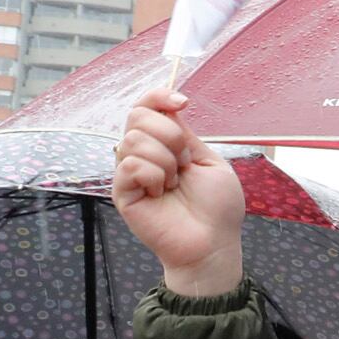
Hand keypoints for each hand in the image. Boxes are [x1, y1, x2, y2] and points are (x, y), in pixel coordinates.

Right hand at [112, 88, 245, 295]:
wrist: (213, 243)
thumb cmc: (217, 208)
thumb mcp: (209, 162)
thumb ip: (185, 134)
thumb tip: (169, 108)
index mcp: (165, 144)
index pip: (147, 106)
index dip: (158, 96)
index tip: (183, 102)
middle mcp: (143, 153)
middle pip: (137, 115)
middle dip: (170, 135)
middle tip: (184, 164)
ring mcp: (130, 172)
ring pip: (135, 139)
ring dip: (166, 161)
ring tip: (175, 185)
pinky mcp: (121, 191)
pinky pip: (131, 165)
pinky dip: (154, 176)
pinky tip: (161, 194)